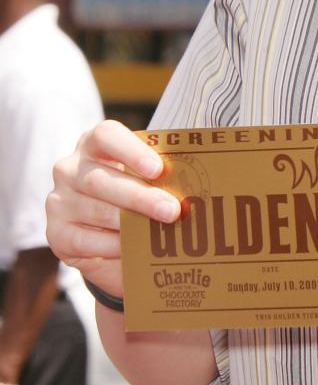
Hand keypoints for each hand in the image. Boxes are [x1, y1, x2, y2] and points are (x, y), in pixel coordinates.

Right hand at [45, 120, 180, 297]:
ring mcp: (59, 201)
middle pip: (101, 179)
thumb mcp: (144, 179)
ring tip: (159, 233)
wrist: (108, 236)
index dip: (131, 151)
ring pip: (95, 211)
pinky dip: (112, 246)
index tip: (158, 169)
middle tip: (172, 210)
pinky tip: (132, 248)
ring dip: (130, 224)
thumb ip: (160, 176)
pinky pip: (85, 241)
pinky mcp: (56, 234)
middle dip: (140, 197)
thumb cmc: (134, 195)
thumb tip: (196, 182)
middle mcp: (70, 168)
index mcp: (94, 143)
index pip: (105, 136)